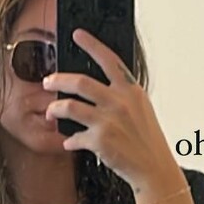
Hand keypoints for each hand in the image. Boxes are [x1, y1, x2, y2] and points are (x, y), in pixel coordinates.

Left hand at [43, 29, 179, 197]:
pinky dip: (70, 140)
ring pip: (69, 106)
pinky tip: (70, 142)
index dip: (92, 44)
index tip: (78, 35)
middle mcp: (119, 102)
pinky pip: (74, 137)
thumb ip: (123, 95)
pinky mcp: (100, 140)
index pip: (109, 59)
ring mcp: (108, 120)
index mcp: (131, 90)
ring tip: (50, 112)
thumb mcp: (142, 109)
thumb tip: (100, 88)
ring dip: (55, 108)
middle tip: (48, 81)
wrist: (154, 168)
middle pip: (80, 81)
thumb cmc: (148, 141)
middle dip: (58, 80)